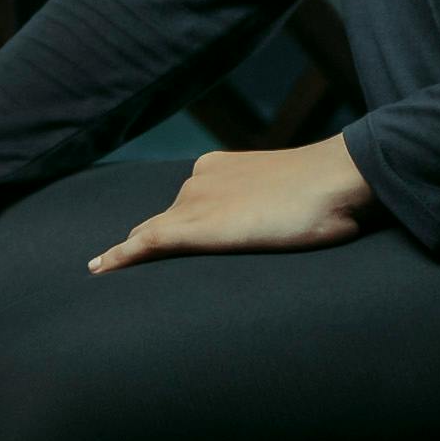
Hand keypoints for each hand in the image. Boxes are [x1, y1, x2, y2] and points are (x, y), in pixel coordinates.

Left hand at [101, 137, 373, 268]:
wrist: (339, 179)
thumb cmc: (331, 194)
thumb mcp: (293, 199)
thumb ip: (273, 209)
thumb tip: (280, 228)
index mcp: (220, 169)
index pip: (184, 205)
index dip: (163, 227)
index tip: (144, 244)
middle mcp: (198, 181)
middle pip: (163, 220)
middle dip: (143, 242)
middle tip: (115, 265)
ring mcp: (194, 202)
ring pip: (151, 234)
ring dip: (133, 253)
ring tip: (107, 272)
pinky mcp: (193, 227)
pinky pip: (145, 244)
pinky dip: (120, 257)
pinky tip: (100, 270)